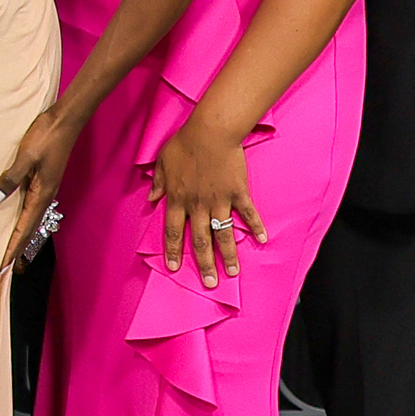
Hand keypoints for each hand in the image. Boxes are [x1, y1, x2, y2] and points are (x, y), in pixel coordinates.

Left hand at [0, 105, 76, 274]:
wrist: (65, 120)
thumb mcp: (25, 157)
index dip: (12, 248)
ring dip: (20, 237)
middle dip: (17, 250)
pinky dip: (21, 220)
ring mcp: (44, 188)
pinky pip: (29, 206)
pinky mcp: (42, 180)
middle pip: (29, 230)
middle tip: (6, 270)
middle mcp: (44, 196)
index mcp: (42, 194)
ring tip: (10, 253)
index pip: (23, 229)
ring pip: (30, 219)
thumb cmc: (46, 136)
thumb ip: (10, 179)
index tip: (2, 266)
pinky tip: (14, 219)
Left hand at [151, 114, 266, 281]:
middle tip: (210, 283)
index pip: (172, 231)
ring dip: (228, 255)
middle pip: (200, 240)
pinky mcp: (238, 193)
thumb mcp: (163, 162)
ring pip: (223, 234)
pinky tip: (262, 240)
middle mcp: (198, 205)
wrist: (210, 132)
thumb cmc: (185, 144)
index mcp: (177, 199)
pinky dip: (256, 227)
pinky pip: (248, 214)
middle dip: (204, 264)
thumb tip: (151, 199)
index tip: (174, 268)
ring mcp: (220, 201)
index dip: (173, 251)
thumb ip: (158, 184)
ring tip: (232, 273)